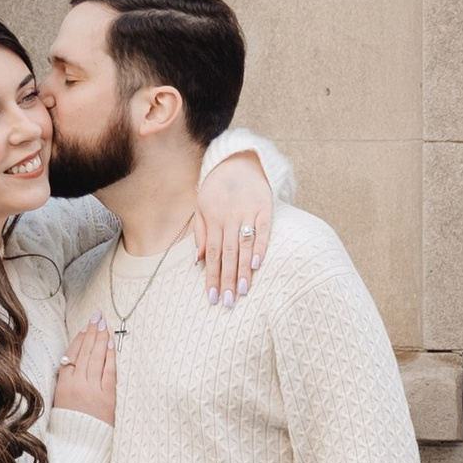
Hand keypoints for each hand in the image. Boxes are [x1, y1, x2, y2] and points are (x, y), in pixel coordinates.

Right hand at [52, 318, 116, 426]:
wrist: (78, 447)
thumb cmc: (69, 426)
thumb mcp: (60, 401)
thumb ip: (67, 381)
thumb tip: (74, 361)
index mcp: (63, 385)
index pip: (72, 355)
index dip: (79, 339)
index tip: (85, 326)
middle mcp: (77, 385)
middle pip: (85, 352)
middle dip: (92, 332)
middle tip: (97, 317)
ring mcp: (93, 390)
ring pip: (96, 358)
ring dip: (101, 339)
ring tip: (104, 325)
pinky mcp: (107, 398)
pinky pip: (108, 372)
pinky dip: (110, 357)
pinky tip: (111, 345)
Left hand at [193, 148, 274, 303]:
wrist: (238, 160)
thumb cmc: (217, 187)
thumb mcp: (201, 206)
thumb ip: (200, 233)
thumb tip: (197, 261)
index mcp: (213, 219)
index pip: (211, 254)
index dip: (211, 276)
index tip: (212, 297)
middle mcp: (229, 218)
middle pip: (227, 254)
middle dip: (227, 279)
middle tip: (228, 302)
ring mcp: (248, 212)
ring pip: (244, 245)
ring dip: (243, 270)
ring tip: (243, 291)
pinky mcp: (265, 208)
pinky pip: (263, 230)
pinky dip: (260, 247)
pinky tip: (257, 264)